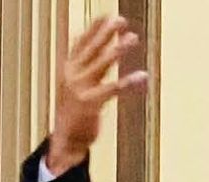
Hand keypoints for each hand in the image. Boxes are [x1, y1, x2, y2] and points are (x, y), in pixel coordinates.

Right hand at [47, 15, 147, 174]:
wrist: (66, 140)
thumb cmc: (74, 113)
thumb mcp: (74, 86)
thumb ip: (84, 68)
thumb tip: (95, 50)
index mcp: (68, 69)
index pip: (80, 43)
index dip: (93, 28)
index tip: (106, 16)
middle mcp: (72, 75)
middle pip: (91, 48)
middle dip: (106, 33)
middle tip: (120, 20)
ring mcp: (80, 88)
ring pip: (101, 63)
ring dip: (117, 49)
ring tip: (132, 38)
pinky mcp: (90, 103)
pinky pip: (112, 89)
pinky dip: (128, 82)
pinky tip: (142, 77)